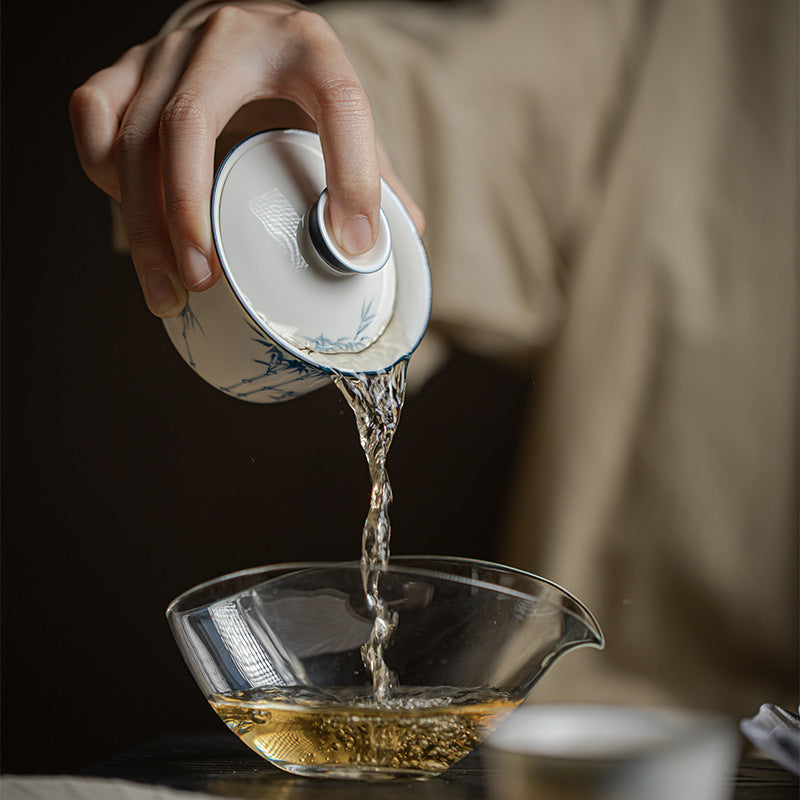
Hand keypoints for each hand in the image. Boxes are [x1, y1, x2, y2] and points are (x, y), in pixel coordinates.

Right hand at [69, 1, 424, 316]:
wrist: (249, 27)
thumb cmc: (301, 85)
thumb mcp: (348, 120)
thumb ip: (373, 179)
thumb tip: (377, 254)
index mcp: (308, 47)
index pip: (338, 103)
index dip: (351, 175)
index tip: (352, 244)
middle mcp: (230, 37)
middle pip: (187, 123)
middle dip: (186, 214)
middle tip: (203, 282)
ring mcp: (168, 48)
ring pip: (130, 133)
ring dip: (142, 222)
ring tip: (169, 290)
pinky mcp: (127, 64)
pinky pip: (92, 114)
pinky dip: (103, 174)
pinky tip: (136, 218)